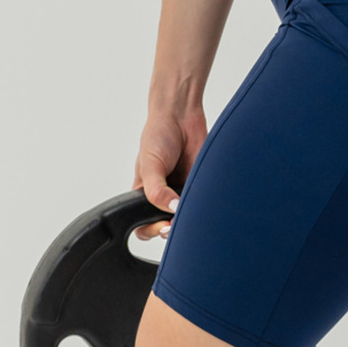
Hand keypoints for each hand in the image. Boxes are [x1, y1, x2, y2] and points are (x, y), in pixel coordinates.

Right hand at [132, 105, 206, 238]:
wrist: (181, 116)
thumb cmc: (158, 136)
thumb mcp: (150, 165)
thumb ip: (156, 191)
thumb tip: (172, 208)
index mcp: (145, 194)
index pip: (143, 226)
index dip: (152, 230)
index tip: (162, 226)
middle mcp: (163, 197)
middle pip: (167, 227)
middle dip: (172, 230)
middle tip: (176, 224)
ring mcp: (182, 193)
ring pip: (186, 218)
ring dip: (189, 218)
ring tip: (190, 209)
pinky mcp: (200, 186)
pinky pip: (203, 203)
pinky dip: (204, 206)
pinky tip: (202, 199)